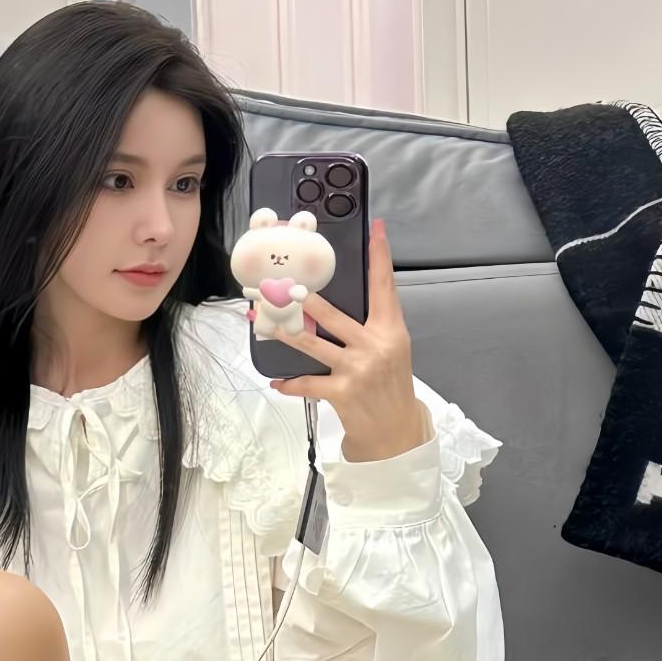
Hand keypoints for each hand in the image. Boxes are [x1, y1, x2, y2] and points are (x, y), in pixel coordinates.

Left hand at [268, 220, 424, 461]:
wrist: (395, 431)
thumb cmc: (390, 386)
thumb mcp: (392, 350)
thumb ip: (371, 326)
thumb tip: (336, 303)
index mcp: (390, 330)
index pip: (385, 287)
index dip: (379, 257)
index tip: (375, 229)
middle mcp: (374, 346)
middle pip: (334, 314)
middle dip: (307, 299)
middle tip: (284, 282)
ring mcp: (356, 369)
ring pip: (312, 344)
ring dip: (286, 333)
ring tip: (266, 321)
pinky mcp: (341, 392)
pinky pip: (307, 384)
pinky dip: (290, 383)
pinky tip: (276, 380)